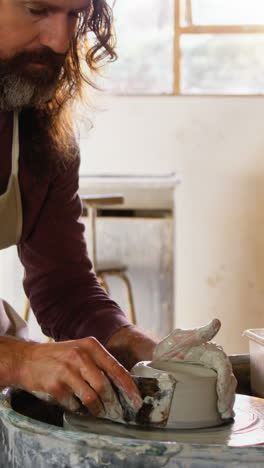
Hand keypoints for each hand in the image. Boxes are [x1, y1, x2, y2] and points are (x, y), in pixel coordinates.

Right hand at [0, 336, 142, 417]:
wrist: (27, 359)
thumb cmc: (59, 356)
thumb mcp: (80, 350)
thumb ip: (99, 362)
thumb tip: (121, 383)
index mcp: (91, 346)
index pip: (116, 368)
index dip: (128, 387)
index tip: (136, 400)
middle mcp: (80, 356)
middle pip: (104, 385)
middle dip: (112, 401)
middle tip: (115, 410)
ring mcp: (66, 370)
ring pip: (91, 396)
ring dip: (96, 408)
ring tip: (97, 410)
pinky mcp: (54, 385)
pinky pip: (73, 403)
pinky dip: (76, 407)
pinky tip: (74, 403)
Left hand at [152, 319, 236, 418]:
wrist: (158, 358)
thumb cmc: (170, 346)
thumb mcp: (181, 338)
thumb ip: (199, 333)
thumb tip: (217, 322)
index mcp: (211, 351)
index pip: (223, 366)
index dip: (224, 380)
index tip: (221, 392)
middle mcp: (215, 362)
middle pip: (228, 379)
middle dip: (227, 395)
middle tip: (223, 409)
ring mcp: (212, 373)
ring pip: (227, 387)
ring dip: (227, 401)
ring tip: (224, 413)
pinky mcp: (208, 383)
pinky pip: (220, 393)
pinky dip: (224, 403)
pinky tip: (223, 412)